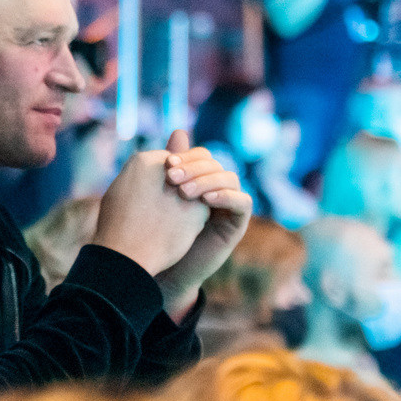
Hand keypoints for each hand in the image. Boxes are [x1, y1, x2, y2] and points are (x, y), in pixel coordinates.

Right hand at [89, 141, 209, 279]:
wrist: (128, 253)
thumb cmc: (117, 225)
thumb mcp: (120, 189)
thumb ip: (138, 174)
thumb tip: (147, 170)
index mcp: (144, 159)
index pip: (162, 162)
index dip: (158, 181)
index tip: (149, 197)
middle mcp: (169, 168)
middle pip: (181, 172)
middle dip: (176, 186)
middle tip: (160, 208)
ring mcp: (187, 186)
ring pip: (193, 189)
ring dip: (184, 201)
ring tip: (165, 220)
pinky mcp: (200, 207)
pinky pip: (200, 207)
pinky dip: (192, 217)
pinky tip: (177, 230)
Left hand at [151, 130, 252, 315]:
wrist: (163, 270)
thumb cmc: (157, 232)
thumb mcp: (160, 196)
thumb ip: (168, 168)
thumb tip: (178, 130)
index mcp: (197, 179)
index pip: (201, 156)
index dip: (186, 156)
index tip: (165, 162)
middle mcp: (215, 189)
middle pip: (215, 164)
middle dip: (193, 167)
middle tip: (171, 176)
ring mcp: (228, 205)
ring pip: (229, 179)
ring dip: (207, 180)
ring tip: (184, 191)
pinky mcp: (237, 222)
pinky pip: (243, 202)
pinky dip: (226, 196)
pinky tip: (206, 199)